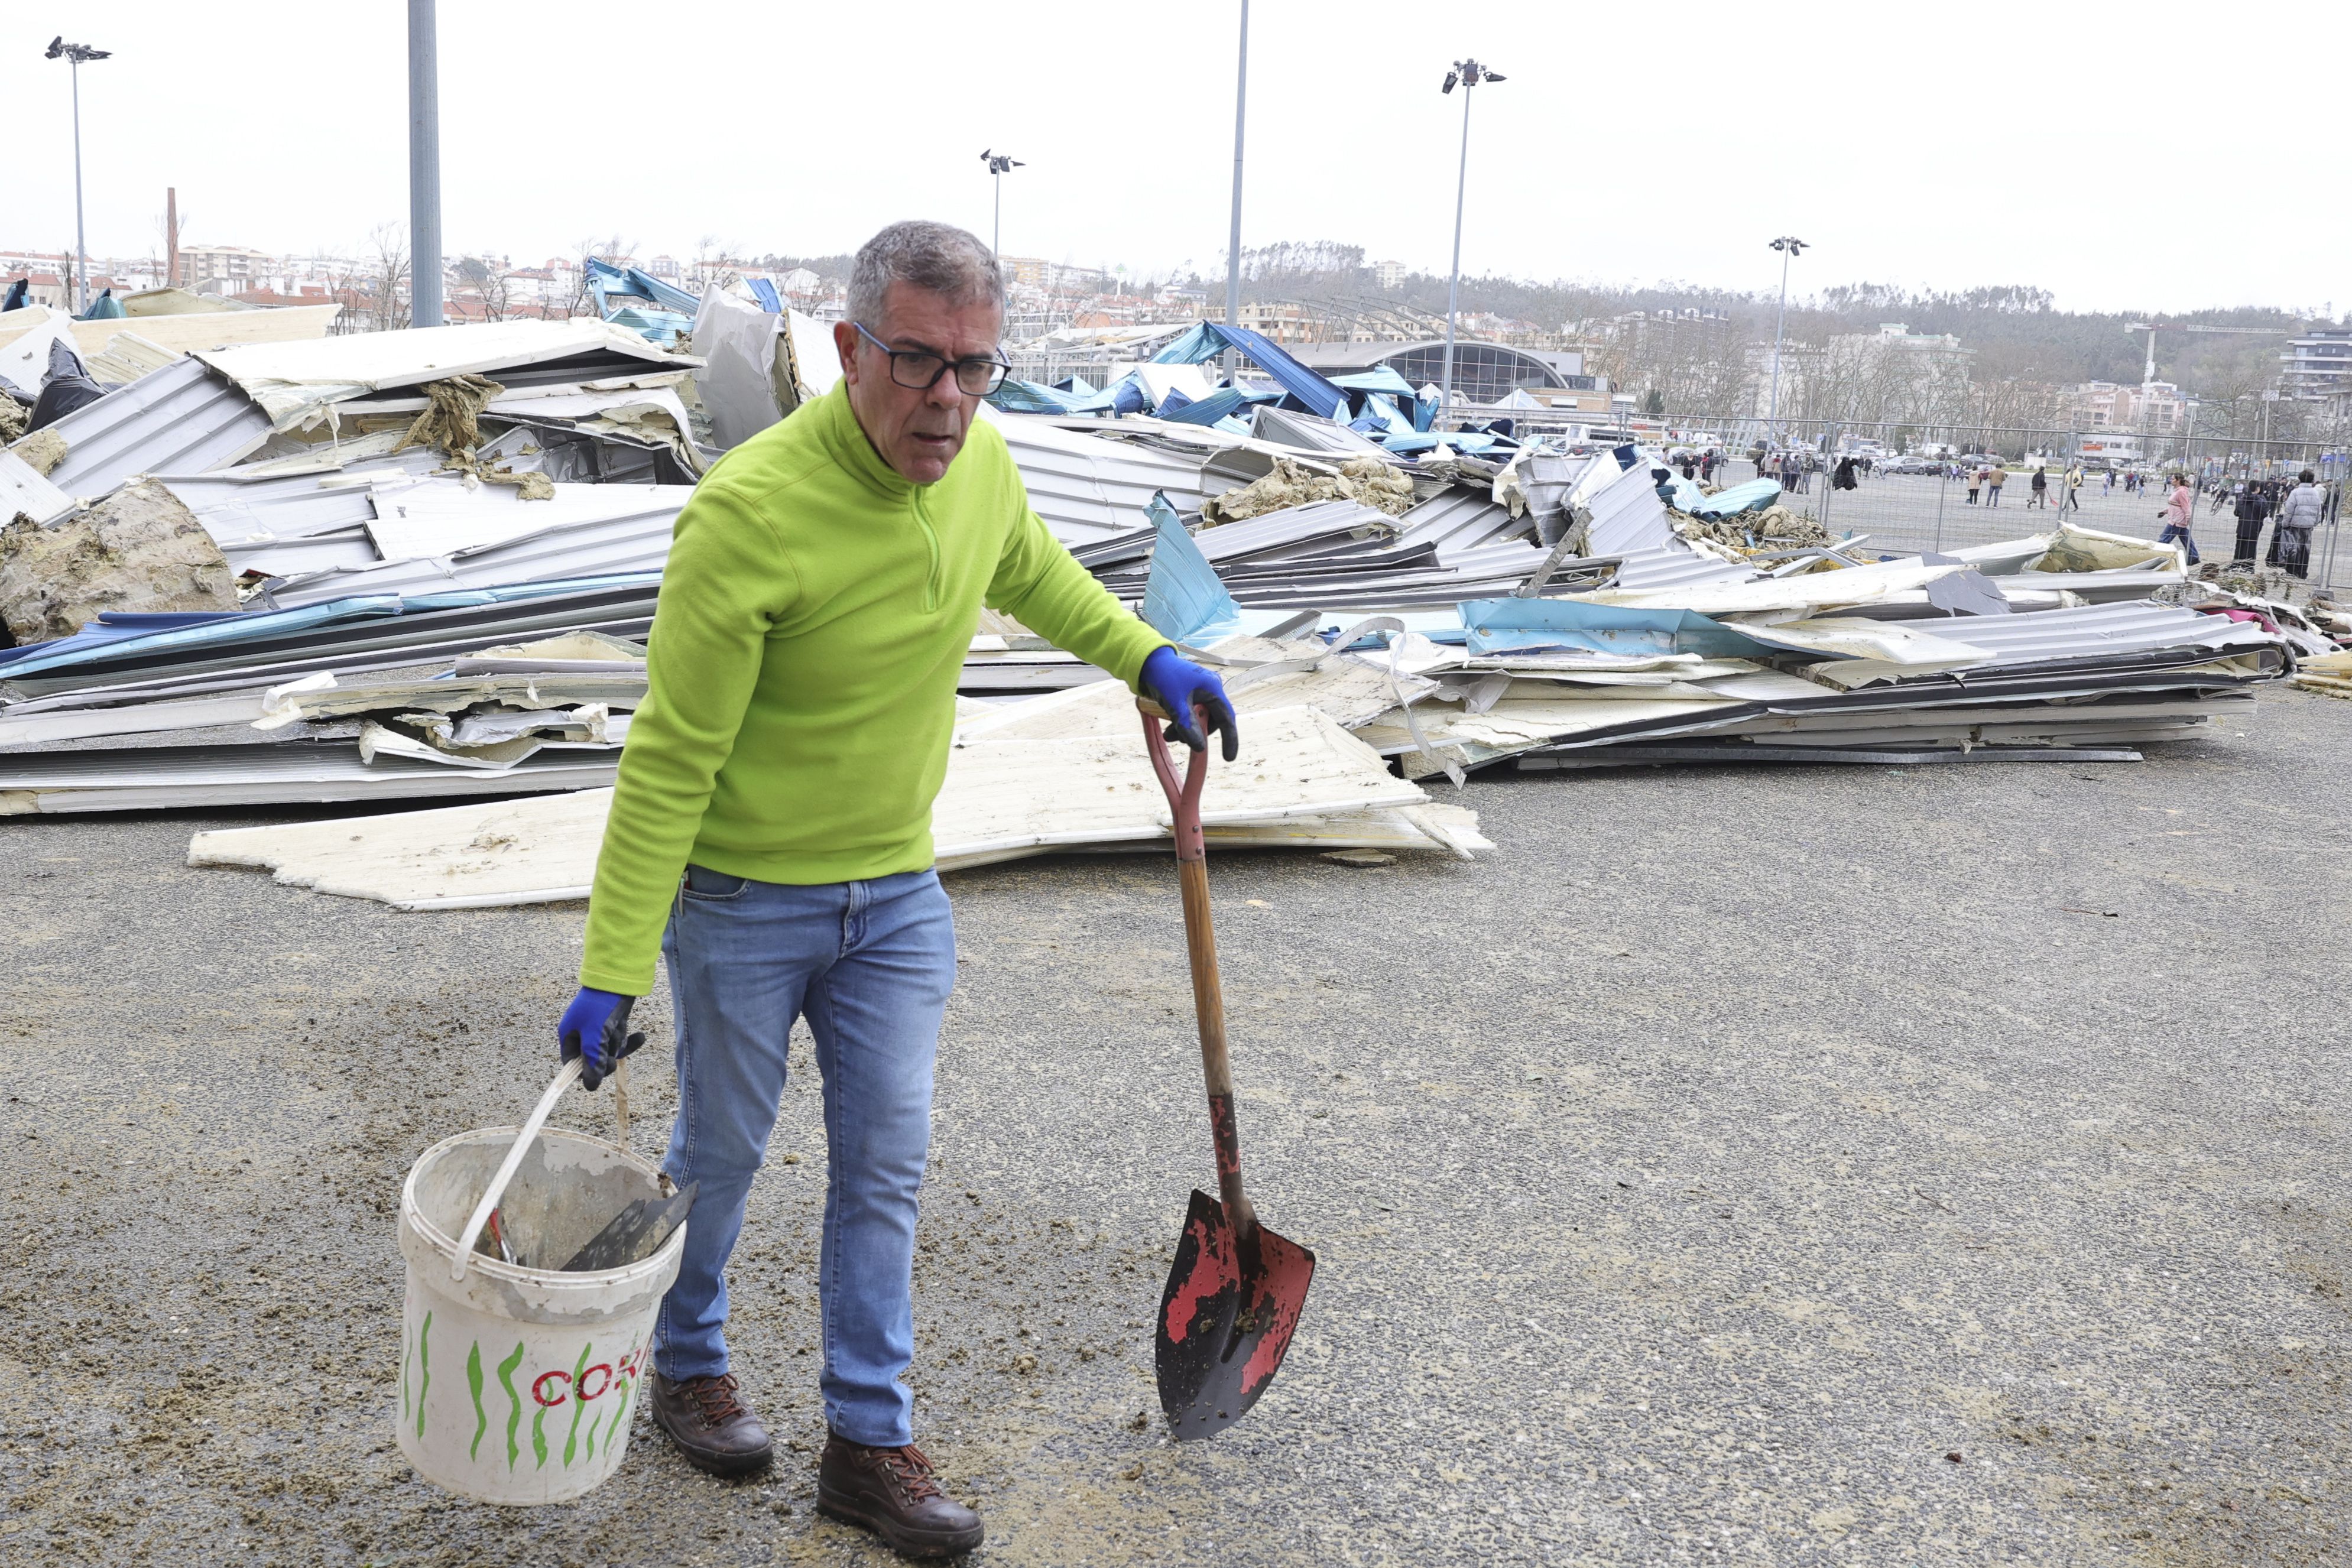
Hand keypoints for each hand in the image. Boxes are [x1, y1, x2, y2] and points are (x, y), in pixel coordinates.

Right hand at [558, 987, 644, 1091]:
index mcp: (569, 1035)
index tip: (599, 1072)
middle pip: (593, 1059)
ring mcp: (598, 1028)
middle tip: (612, 1056)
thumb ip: (592, 1061)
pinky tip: (641, 1036)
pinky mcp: (613, 1023)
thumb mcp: (595, 1036)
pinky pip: (620, 1040)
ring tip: (619, 1028)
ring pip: (609, 1050)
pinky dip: (630, 1040)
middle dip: (605, 1058)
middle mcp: (582, 1033)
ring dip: (617, 1044)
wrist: (618, 976)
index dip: (585, 1072)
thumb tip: (590, 1086)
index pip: (572, 1064)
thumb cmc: (601, 1006)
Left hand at [1139, 645, 1238, 760]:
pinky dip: (1182, 723)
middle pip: (1211, 720)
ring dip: (1186, 730)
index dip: (1229, 738)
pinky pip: (1191, 714)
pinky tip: (1169, 729)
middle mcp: (1210, 689)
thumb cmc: (1163, 677)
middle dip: (1197, 733)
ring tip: (1169, 735)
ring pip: (1199, 719)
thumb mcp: (1176, 703)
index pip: (1226, 718)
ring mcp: (1199, 691)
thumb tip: (1200, 747)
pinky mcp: (1189, 694)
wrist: (1146, 661)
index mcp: (1213, 688)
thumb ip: (1188, 726)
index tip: (1228, 757)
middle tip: (1180, 740)